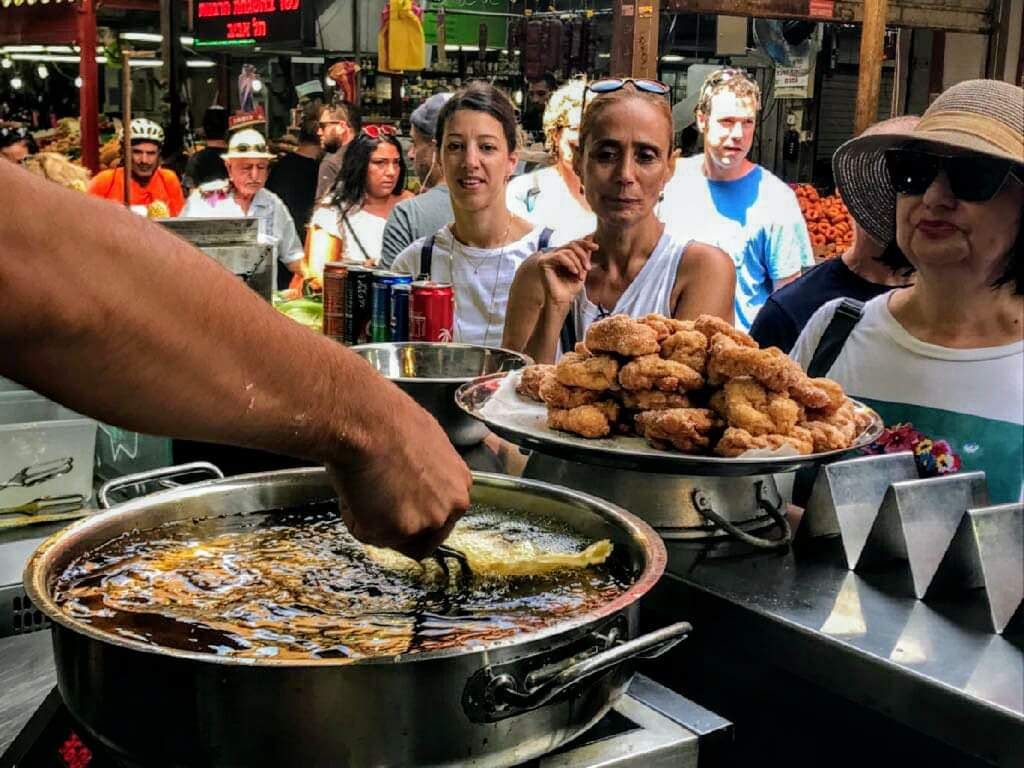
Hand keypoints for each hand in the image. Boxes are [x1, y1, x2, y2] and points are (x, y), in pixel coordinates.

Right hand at [326, 388, 471, 559]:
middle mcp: (450, 508)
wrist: (366, 420)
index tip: (396, 506)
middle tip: (373, 502)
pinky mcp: (396, 531)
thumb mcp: (426, 443)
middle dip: (396, 526)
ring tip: (362, 485)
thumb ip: (427, 473)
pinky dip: (352, 516)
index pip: (442, 519)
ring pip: (391, 537)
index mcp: (460, 485)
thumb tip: (411, 480)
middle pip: (422, 537)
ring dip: (372, 519)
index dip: (414, 514)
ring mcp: (424, 522)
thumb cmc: (389, 420)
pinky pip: (365, 533)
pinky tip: (354, 487)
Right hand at [538, 237, 597, 307]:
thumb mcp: (582, 269)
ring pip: (567, 251)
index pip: (573, 243)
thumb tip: (590, 237)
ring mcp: (547, 258)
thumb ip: (584, 255)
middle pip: (571, 245)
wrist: (563, 301)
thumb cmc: (570, 288)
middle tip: (589, 268)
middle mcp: (553, 255)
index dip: (585, 243)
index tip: (596, 247)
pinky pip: (559, 256)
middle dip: (583, 256)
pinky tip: (574, 272)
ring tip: (580, 275)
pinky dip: (569, 263)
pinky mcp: (543, 262)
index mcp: (561, 255)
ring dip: (577, 263)